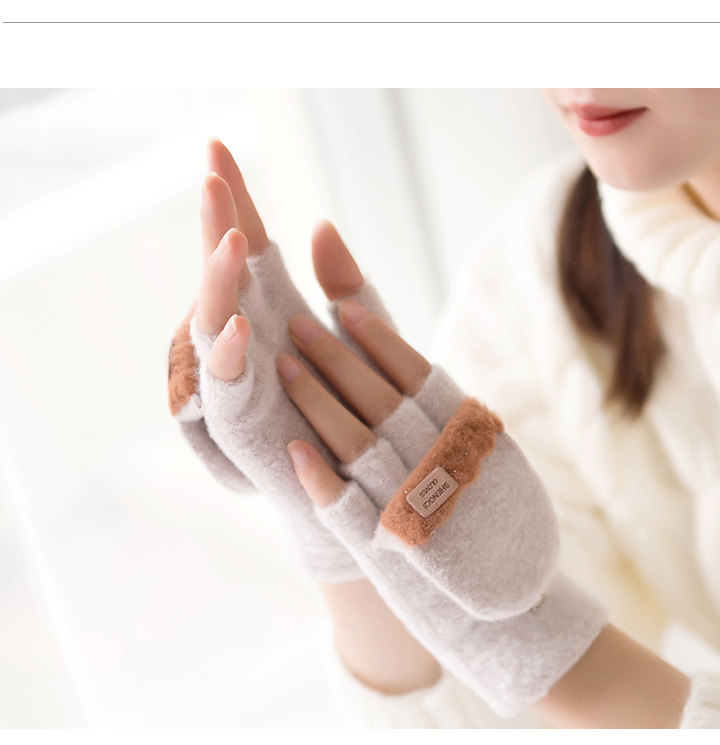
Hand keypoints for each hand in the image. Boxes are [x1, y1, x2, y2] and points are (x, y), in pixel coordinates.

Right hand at [167, 139, 393, 581]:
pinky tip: (244, 328)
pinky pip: (227, 385)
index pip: (246, 243)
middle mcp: (245, 335)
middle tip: (213, 174)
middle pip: (222, 270)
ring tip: (237, 238)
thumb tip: (319, 225)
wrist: (358, 482)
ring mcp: (237, 375)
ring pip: (214, 320)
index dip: (234, 197)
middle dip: (217, 223)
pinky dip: (232, 357)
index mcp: (272, 308)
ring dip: (220, 282)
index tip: (219, 145)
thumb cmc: (364, 408)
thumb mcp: (364, 336)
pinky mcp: (240, 419)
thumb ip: (345, 284)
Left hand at [267, 303, 607, 716]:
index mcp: (475, 440)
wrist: (524, 613)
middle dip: (336, 358)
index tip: (346, 308)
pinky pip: (352, 509)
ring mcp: (418, 508)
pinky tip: (294, 450)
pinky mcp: (396, 552)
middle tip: (296, 324)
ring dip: (318, 404)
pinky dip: (322, 480)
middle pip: (380, 399)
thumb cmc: (511, 534)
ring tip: (284, 368)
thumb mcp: (503, 467)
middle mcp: (446, 466)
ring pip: (359, 443)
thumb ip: (466, 426)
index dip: (380, 341)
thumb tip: (427, 381)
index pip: (418, 375)